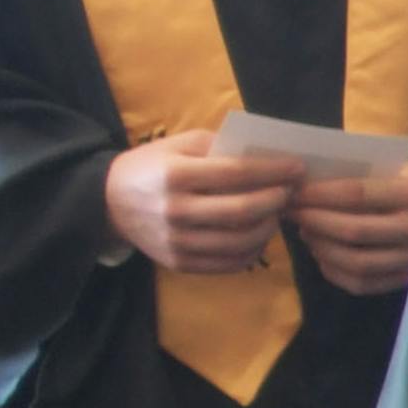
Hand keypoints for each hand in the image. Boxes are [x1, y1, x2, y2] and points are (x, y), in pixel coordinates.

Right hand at [102, 130, 305, 275]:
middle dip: (276, 200)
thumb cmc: (154, 167)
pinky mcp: (179, 263)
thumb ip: (221, 147)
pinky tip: (259, 235)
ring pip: (240, 242)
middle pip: (242, 211)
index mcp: (175, 175)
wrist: (110, 203)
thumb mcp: (180, 145)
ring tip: (277, 213)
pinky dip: (253, 251)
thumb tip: (269, 156)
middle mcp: (175, 211)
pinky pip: (228, 263)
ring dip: (270, 227)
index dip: (273, 171)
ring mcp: (176, 242)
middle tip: (292, 192)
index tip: (298, 168)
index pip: (236, 173)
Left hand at [282, 157, 407, 295]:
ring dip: (321, 247)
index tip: (294, 191)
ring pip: (355, 261)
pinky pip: (363, 283)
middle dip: (314, 220)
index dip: (319, 194)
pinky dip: (334, 272)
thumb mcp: (406, 169)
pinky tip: (323, 256)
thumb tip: (311, 178)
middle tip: (291, 212)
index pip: (358, 194)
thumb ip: (367, 172)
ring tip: (306, 232)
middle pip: (353, 230)